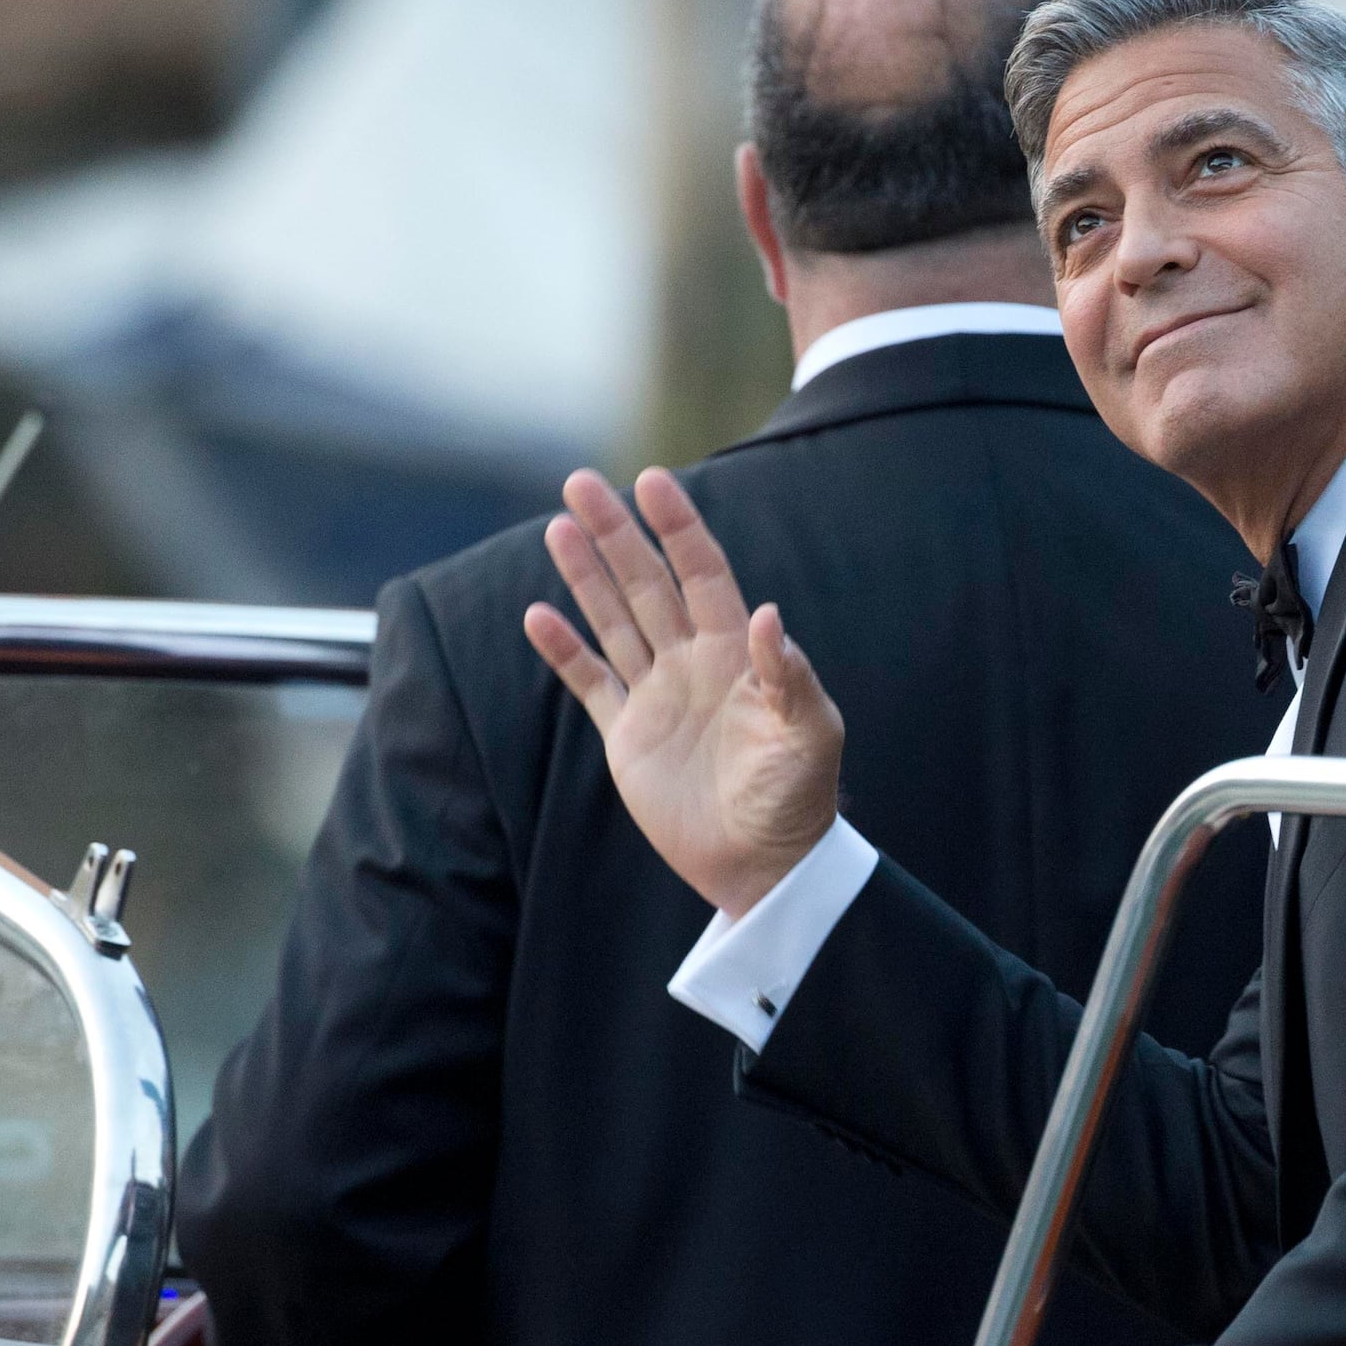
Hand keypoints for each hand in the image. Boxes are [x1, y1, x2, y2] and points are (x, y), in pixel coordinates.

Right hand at [524, 467, 842, 917]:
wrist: (764, 864)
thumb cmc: (797, 796)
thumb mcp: (808, 733)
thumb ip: (788, 676)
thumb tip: (769, 615)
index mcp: (738, 652)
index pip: (703, 572)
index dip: (678, 527)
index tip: (652, 481)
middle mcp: (694, 661)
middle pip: (648, 583)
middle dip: (616, 534)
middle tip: (580, 482)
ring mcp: (657, 695)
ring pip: (614, 620)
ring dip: (586, 576)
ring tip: (558, 527)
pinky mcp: (628, 737)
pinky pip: (590, 682)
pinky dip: (564, 651)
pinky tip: (537, 615)